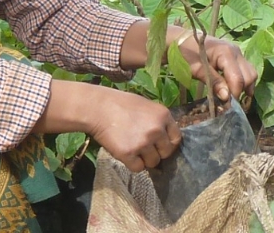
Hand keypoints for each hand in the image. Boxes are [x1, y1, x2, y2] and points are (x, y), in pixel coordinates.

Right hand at [38, 80, 179, 171]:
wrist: (97, 108)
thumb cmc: (120, 104)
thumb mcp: (146, 106)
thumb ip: (158, 121)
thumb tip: (164, 138)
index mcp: (163, 116)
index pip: (176, 139)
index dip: (168, 143)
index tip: (159, 145)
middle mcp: (156, 130)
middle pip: (166, 153)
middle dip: (156, 152)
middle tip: (144, 147)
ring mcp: (143, 143)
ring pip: (153, 162)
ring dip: (144, 159)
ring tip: (132, 148)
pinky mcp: (129, 154)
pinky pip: (138, 168)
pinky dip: (132, 164)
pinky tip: (125, 153)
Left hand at [179, 34, 257, 103]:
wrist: (183, 40)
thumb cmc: (186, 54)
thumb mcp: (196, 70)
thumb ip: (213, 82)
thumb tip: (226, 97)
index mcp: (226, 53)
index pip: (238, 79)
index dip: (234, 94)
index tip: (226, 105)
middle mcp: (236, 51)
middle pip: (249, 76)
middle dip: (241, 91)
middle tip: (228, 102)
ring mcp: (238, 53)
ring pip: (251, 74)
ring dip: (244, 87)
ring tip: (231, 95)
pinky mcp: (237, 57)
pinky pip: (247, 71)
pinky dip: (243, 81)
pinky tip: (232, 88)